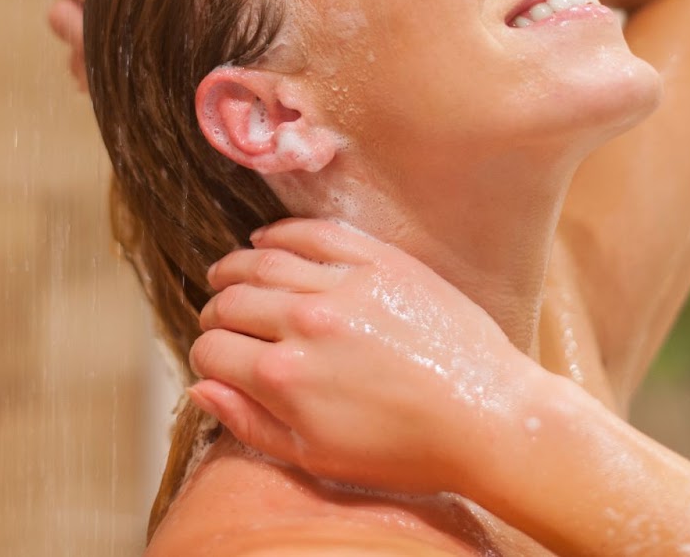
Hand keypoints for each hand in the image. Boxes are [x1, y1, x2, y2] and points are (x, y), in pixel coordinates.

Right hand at [187, 217, 548, 496]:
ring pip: (263, 260)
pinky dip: (281, 232)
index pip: (212, 349)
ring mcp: (343, 285)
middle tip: (218, 318)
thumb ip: (250, 423)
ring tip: (226, 274)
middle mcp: (305, 323)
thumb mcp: (317, 457)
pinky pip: (314, 232)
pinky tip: (267, 241)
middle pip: (231, 301)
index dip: (206, 355)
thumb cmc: (406, 449)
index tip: (217, 358)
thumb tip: (202, 388)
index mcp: (285, 377)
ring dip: (235, 267)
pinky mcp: (378, 261)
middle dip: (215, 312)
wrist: (487, 418)